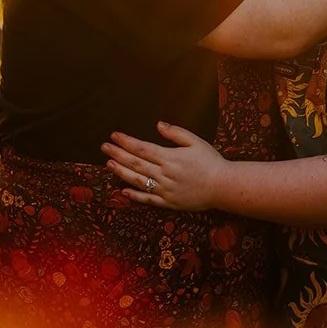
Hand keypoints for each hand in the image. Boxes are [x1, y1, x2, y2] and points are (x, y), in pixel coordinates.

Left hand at [102, 123, 226, 210]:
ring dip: (121, 172)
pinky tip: (123, 191)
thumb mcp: (195, 141)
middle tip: (104, 147)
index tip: (114, 135)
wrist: (223, 186)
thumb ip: (175, 133)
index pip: (142, 148)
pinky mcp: (168, 202)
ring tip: (109, 165)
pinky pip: (147, 200)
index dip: (126, 142)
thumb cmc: (211, 161)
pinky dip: (134, 196)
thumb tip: (158, 124)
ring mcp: (164, 190)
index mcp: (169, 157)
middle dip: (118, 154)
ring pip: (137, 181)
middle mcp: (164, 174)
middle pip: (135, 163)